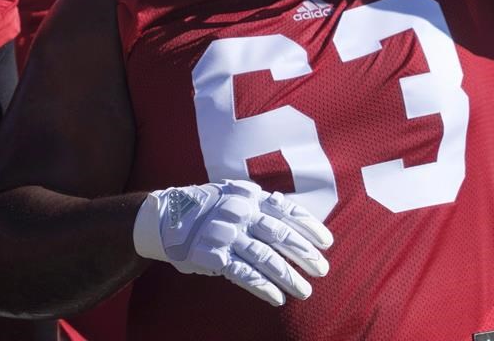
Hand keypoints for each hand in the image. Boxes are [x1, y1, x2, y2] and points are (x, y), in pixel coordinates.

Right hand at [133, 179, 331, 305]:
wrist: (166, 216)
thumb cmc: (210, 208)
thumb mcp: (237, 196)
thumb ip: (262, 207)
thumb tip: (295, 223)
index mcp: (250, 196)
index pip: (287, 210)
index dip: (309, 226)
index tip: (327, 242)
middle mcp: (241, 212)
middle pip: (280, 235)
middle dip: (304, 254)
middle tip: (323, 269)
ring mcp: (226, 234)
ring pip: (265, 258)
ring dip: (288, 276)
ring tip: (305, 291)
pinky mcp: (212, 256)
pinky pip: (243, 273)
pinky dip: (263, 287)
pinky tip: (278, 298)